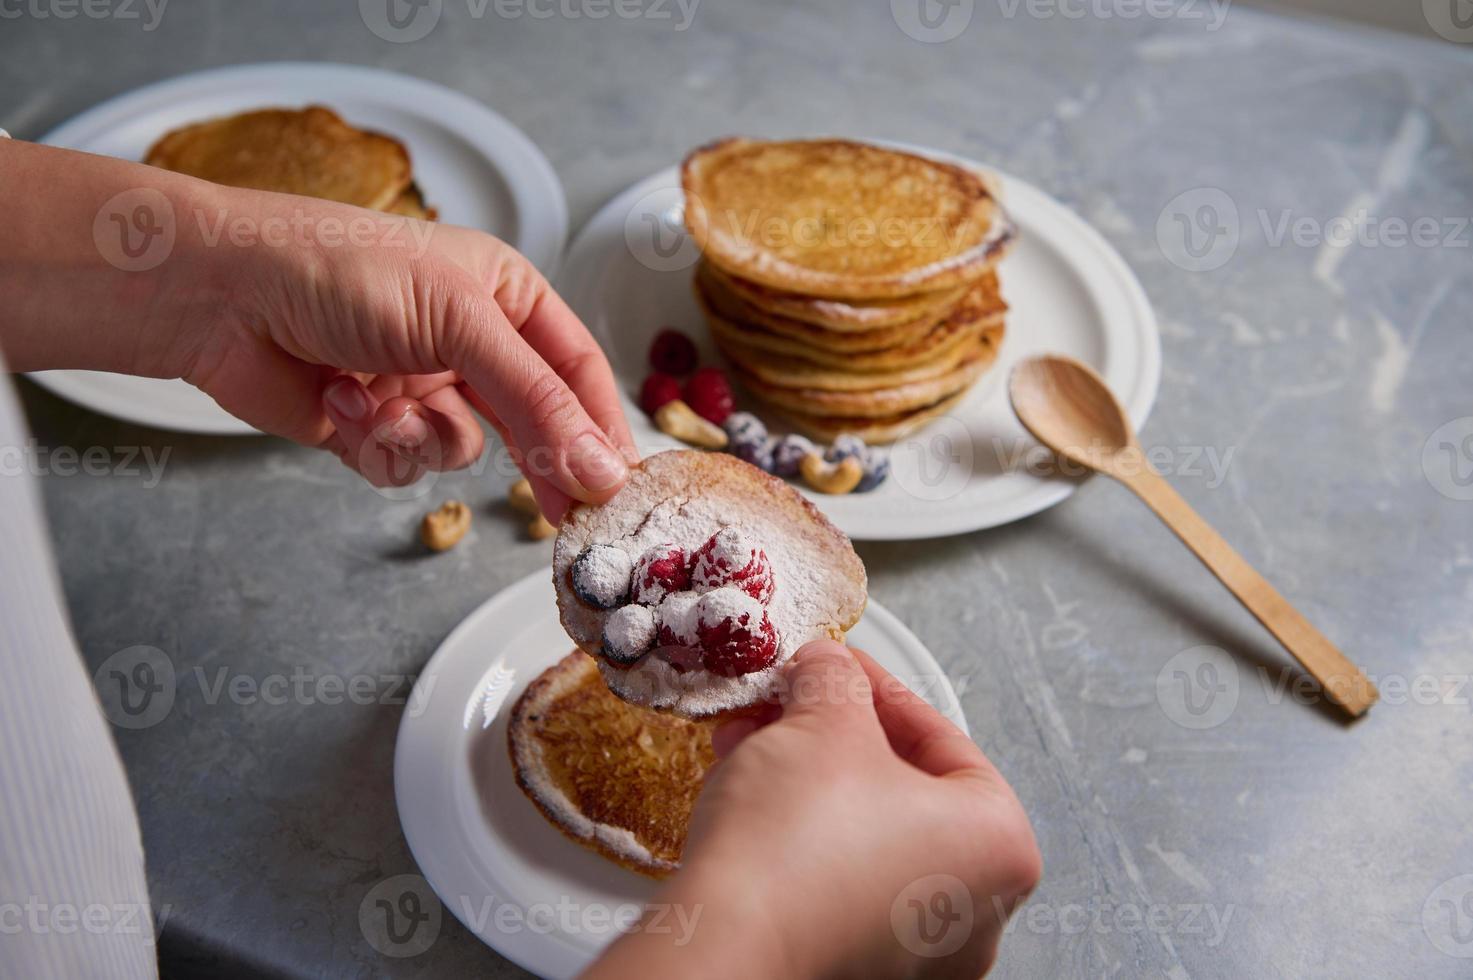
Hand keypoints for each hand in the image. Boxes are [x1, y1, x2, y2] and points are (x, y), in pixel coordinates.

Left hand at [0, 141, 633, 519]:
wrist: (220, 295)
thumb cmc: (337, 271)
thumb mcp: (460, 324)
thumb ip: (536, 403)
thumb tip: (600, 468)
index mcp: (504, 296)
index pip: (576, 369)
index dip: (601, 426)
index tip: (622, 484)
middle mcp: (469, 341)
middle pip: (531, 421)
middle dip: (532, 460)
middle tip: (563, 516)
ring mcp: (420, 385)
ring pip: (464, 451)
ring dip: (422, 439)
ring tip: (380, 406)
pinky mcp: (374, 424)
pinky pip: (408, 466)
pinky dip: (378, 447)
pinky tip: (343, 408)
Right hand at [585, 641, 1040, 979]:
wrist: (728, 945)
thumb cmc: (796, 848)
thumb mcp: (824, 721)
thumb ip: (836, 678)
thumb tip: (830, 668)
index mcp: (1000, 844)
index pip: (941, 736)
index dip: (873, 685)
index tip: (836, 665)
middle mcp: (975, 910)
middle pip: (900, 787)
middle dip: (830, 733)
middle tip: (790, 700)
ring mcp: (917, 951)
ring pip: (863, 833)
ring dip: (806, 777)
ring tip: (753, 741)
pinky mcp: (857, 968)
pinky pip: (835, 881)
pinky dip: (799, 835)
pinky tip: (751, 798)